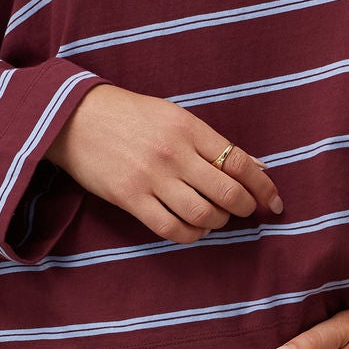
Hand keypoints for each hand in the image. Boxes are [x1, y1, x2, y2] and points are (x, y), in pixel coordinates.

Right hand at [48, 82, 282, 242]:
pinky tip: (194, 228)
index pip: (240, 162)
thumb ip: (210, 142)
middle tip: (244, 211)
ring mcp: (152, 178)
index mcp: (188, 128)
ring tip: (216, 218)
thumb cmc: (129, 115)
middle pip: (227, 192)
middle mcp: (174, 154)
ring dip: (217, 222)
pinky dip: (191, 234)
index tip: (273, 201)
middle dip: (244, 208)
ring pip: (203, 214)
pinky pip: (171, 227)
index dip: (263, 187)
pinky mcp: (130, 199)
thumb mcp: (173, 116)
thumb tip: (253, 167)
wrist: (74, 118)